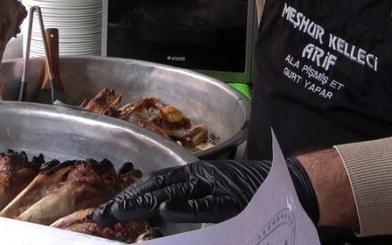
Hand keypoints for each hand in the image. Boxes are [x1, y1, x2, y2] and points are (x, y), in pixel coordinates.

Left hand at [92, 158, 318, 225]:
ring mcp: (216, 187)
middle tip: (101, 215)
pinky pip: (205, 205)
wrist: (290, 187)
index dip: (131, 195)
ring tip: (120, 212)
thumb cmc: (254, 194)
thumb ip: (192, 203)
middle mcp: (202, 178)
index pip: (157, 184)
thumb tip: (161, 214)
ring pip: (174, 193)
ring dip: (146, 202)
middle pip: (158, 187)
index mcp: (197, 177)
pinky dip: (185, 207)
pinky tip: (165, 211)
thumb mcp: (217, 197)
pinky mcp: (231, 199)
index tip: (106, 210)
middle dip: (128, 201)